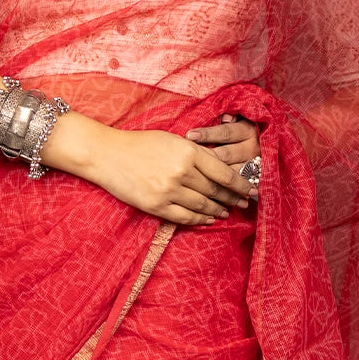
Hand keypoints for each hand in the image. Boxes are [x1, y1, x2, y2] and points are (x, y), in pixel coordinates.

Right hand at [87, 124, 257, 226]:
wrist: (107, 154)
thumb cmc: (140, 143)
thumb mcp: (172, 139)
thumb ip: (196, 152)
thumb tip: (221, 167)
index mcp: (188, 151)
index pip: (224, 172)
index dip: (241, 184)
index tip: (251, 190)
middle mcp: (182, 171)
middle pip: (216, 190)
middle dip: (233, 198)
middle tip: (244, 203)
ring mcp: (169, 190)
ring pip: (203, 205)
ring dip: (218, 210)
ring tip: (227, 211)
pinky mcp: (156, 205)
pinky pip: (185, 216)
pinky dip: (200, 219)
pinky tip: (208, 219)